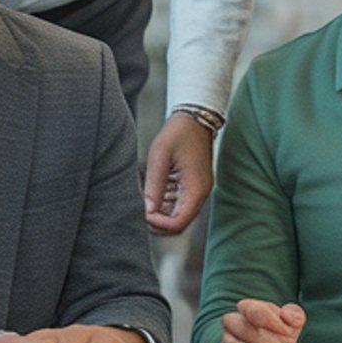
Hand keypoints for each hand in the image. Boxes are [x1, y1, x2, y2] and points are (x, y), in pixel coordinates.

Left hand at [145, 113, 214, 234]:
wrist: (194, 118)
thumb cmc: (178, 133)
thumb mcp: (160, 157)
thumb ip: (154, 186)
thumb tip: (147, 211)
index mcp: (195, 189)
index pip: (178, 223)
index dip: (158, 223)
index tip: (143, 213)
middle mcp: (200, 194)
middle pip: (179, 225)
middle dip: (158, 222)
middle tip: (141, 211)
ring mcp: (197, 190)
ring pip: (178, 216)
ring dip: (161, 214)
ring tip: (146, 200)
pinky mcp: (193, 186)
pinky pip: (179, 204)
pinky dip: (165, 204)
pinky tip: (154, 192)